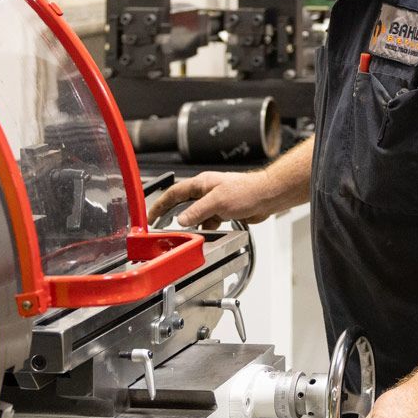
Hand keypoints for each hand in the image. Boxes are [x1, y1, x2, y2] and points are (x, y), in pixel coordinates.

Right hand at [147, 170, 279, 228]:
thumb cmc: (247, 191)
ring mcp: (215, 201)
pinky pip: (208, 220)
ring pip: (196, 214)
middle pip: (183, 203)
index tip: (150, 215)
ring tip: (184, 233)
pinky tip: (206, 232)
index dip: (160, 204)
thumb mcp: (217, 202)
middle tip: (159, 226)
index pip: (174, 193)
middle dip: (171, 215)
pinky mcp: (223, 210)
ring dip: (191, 223)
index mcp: (201, 183)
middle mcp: (206, 191)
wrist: (266, 197)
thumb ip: (197, 211)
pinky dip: (205, 227)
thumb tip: (181, 220)